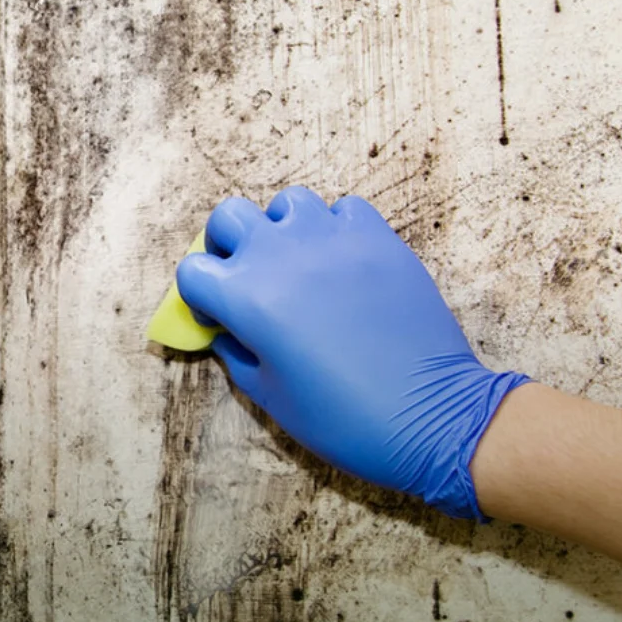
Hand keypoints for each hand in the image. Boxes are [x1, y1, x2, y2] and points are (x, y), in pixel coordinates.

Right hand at [176, 186, 529, 518]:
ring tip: (300, 265)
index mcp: (246, 297)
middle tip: (247, 277)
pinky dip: (335, 228)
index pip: (192, 270)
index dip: (200, 295)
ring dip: (282, 229)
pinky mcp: (377, 235)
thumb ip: (236, 353)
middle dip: (227, 244)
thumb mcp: (269, 397)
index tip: (221, 317)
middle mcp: (281, 255)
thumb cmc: (343, 418)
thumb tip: (227, 331)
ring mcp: (331, 237)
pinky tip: (344, 263)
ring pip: (287, 202)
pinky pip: (343, 209)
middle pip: (228, 216)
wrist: (429, 415)